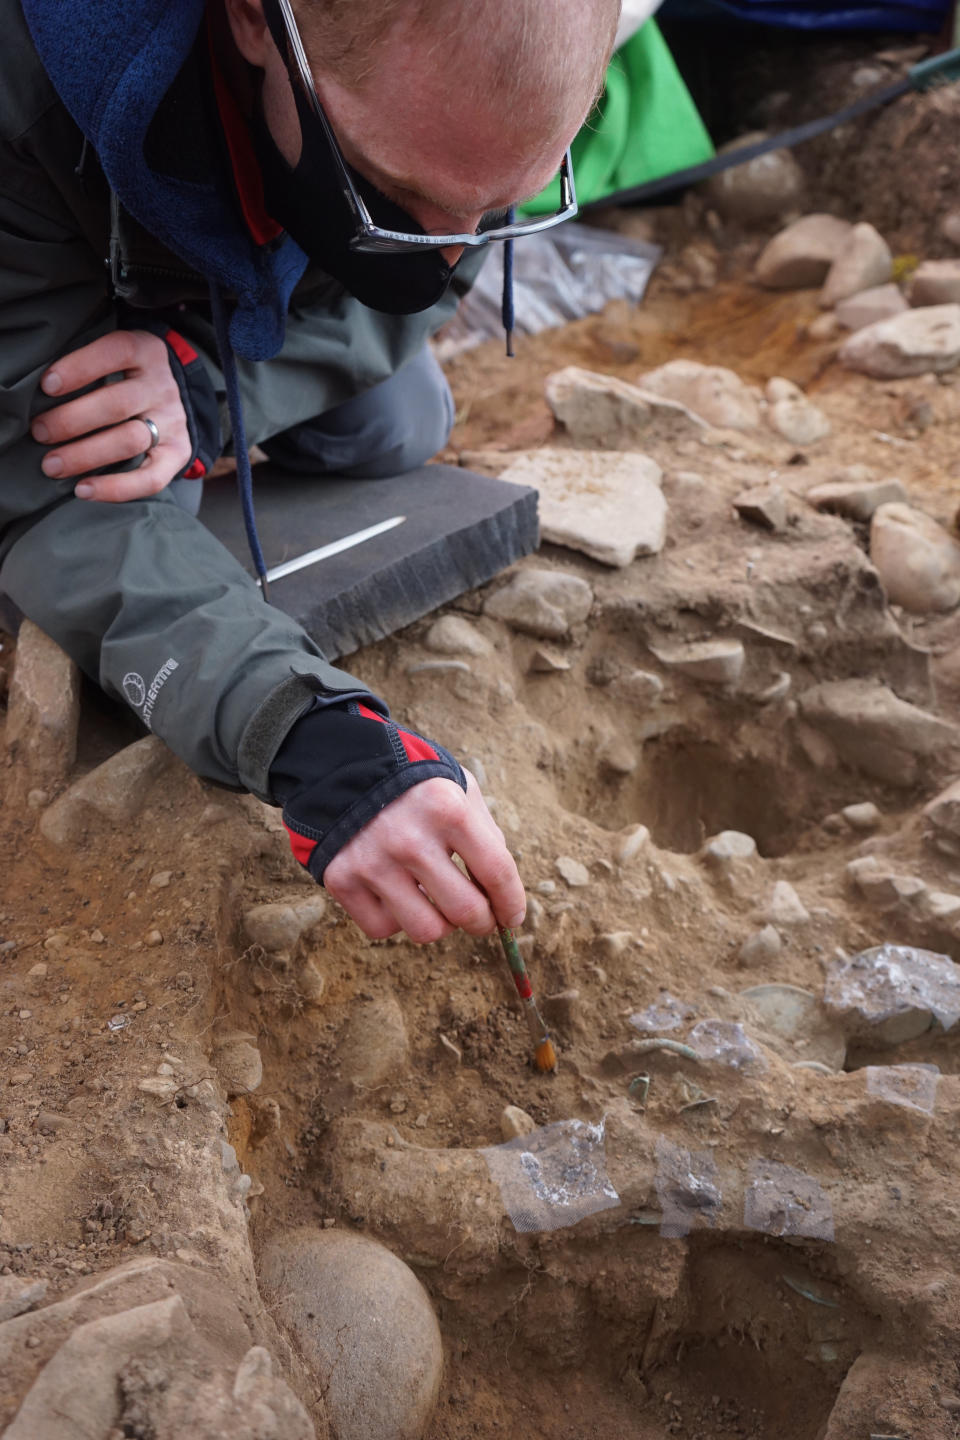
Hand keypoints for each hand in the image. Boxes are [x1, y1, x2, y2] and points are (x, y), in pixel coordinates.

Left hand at [30, 330, 191, 501]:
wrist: (167, 399)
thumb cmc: (121, 377)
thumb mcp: (111, 358)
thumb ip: (85, 368)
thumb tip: (37, 395)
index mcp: (145, 352)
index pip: (116, 352)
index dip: (80, 368)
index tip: (47, 386)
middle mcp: (162, 387)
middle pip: (118, 404)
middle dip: (71, 420)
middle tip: (39, 432)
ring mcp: (173, 422)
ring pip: (130, 440)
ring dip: (85, 455)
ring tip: (52, 464)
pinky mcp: (178, 454)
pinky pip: (150, 479)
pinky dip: (115, 488)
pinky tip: (83, 489)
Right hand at [323, 771, 525, 943]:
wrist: (342, 770)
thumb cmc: (414, 785)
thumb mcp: (458, 789)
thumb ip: (485, 835)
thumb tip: (499, 894)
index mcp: (447, 809)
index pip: (497, 873)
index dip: (512, 904)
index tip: (512, 918)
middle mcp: (410, 839)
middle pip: (465, 911)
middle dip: (483, 922)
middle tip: (481, 919)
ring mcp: (372, 862)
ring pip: (426, 931)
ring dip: (441, 925)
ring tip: (439, 905)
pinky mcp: (342, 880)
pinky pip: (383, 928)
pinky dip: (396, 919)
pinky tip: (399, 894)